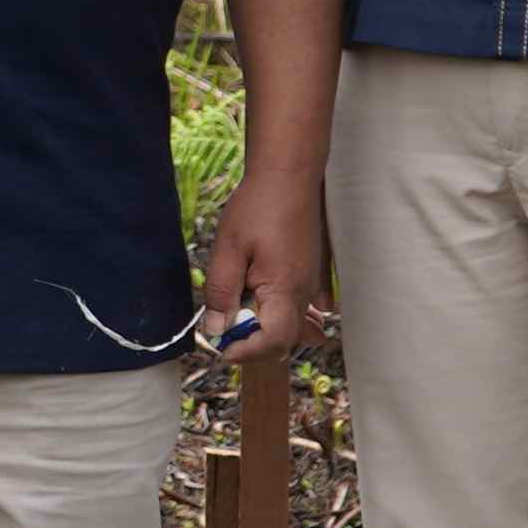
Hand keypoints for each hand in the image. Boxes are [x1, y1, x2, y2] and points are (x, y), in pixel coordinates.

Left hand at [192, 175, 327, 363]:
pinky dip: (284, 316)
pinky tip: (264, 303)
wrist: (288, 175)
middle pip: (284, 339)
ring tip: (241, 317)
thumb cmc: (258, 207)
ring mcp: (311, 284)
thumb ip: (221, 293)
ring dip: (266, 329)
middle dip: (253, 344)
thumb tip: (216, 329)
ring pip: (293, 324)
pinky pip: (303, 308)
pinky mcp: (310, 273)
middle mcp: (304, 293)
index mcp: (284, 290)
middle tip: (224, 330)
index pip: (273, 341)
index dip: (246, 352)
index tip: (222, 348)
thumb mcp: (228, 249)